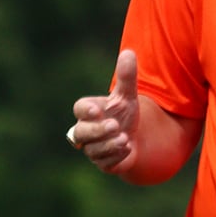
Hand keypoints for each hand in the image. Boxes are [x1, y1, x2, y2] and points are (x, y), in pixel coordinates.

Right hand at [67, 52, 140, 173]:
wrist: (135, 137)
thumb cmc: (124, 113)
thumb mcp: (128, 95)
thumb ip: (126, 77)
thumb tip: (129, 53)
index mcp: (88, 112)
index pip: (80, 109)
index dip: (86, 110)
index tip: (97, 110)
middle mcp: (85, 131)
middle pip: (80, 133)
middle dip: (97, 130)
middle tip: (115, 125)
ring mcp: (93, 149)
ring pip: (93, 150)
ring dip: (109, 144)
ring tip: (125, 138)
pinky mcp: (103, 163)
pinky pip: (105, 163)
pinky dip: (116, 156)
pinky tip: (128, 148)